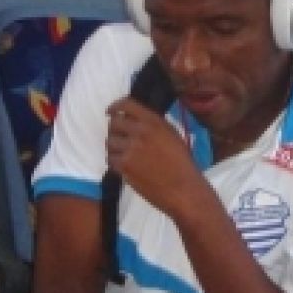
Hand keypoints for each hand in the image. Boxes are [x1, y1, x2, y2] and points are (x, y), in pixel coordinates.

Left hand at [106, 97, 206, 215]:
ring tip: (125, 155)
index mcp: (154, 122)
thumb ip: (154, 125)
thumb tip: (135, 120)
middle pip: (113, 124)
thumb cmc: (183, 163)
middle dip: (114, 130)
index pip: (127, 104)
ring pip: (109, 143)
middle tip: (120, 139)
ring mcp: (130, 148)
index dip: (115, 106)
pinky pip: (110, 159)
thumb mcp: (172, 135)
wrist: (183, 188)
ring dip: (114, 148)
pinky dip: (115, 163)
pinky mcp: (124, 166)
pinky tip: (125, 167)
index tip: (110, 111)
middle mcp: (140, 131)